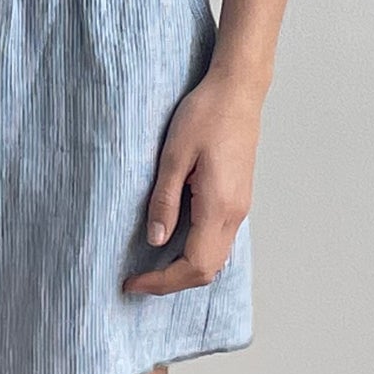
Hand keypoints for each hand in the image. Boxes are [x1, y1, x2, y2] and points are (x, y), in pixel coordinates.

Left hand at [120, 74, 259, 296]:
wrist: (238, 90)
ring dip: (184, 267)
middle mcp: (235, 213)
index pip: (194, 265)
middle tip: (139, 278)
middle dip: (172, 282)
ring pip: (215, 257)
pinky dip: (196, 250)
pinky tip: (173, 238)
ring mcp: (240, 206)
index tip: (133, 282)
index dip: (162, 282)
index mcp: (219, 206)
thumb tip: (155, 240)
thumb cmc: (207, 114)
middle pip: (207, 270)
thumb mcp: (174, 155)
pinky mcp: (238, 197)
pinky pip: (219, 239)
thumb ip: (165, 200)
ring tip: (151, 263)